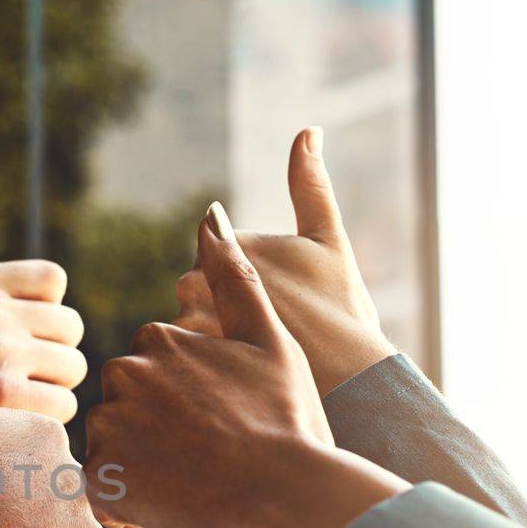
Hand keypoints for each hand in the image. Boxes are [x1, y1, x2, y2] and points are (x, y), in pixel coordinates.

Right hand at [0, 179, 86, 527]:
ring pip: (70, 368)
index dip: (41, 308)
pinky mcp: (7, 403)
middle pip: (69, 326)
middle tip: (19, 375)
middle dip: (51, 350)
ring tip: (15, 403)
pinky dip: (46, 423)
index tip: (15, 333)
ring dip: (52, 388)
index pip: (53, 280)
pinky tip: (14, 428)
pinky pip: (61, 407)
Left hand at [87, 203, 408, 527]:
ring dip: (140, 467)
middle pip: (126, 407)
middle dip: (155, 432)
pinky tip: (168, 508)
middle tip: (206, 457)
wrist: (286, 495)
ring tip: (192, 483)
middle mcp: (123, 373)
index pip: (153, 372)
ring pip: (112, 448)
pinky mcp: (101, 479)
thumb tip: (211, 215)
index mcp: (158, 337)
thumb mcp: (269, 339)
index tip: (219, 423)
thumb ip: (234, 278)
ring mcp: (109, 426)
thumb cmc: (286, 418)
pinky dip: (126, 504)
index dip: (185, 403)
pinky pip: (101, 493)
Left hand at [173, 128, 396, 395]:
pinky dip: (194, 383)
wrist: (349, 389)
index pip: (214, 261)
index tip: (278, 307)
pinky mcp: (181, 368)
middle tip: (269, 345)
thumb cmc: (343, 313)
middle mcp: (192, 283)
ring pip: (187, 339)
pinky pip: (177, 373)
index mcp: (222, 247)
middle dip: (224, 322)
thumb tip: (307, 130)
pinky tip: (227, 397)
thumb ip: (310, 186)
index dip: (246, 289)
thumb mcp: (329, 241)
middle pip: (198, 302)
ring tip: (247, 375)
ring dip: (209, 352)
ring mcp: (181, 328)